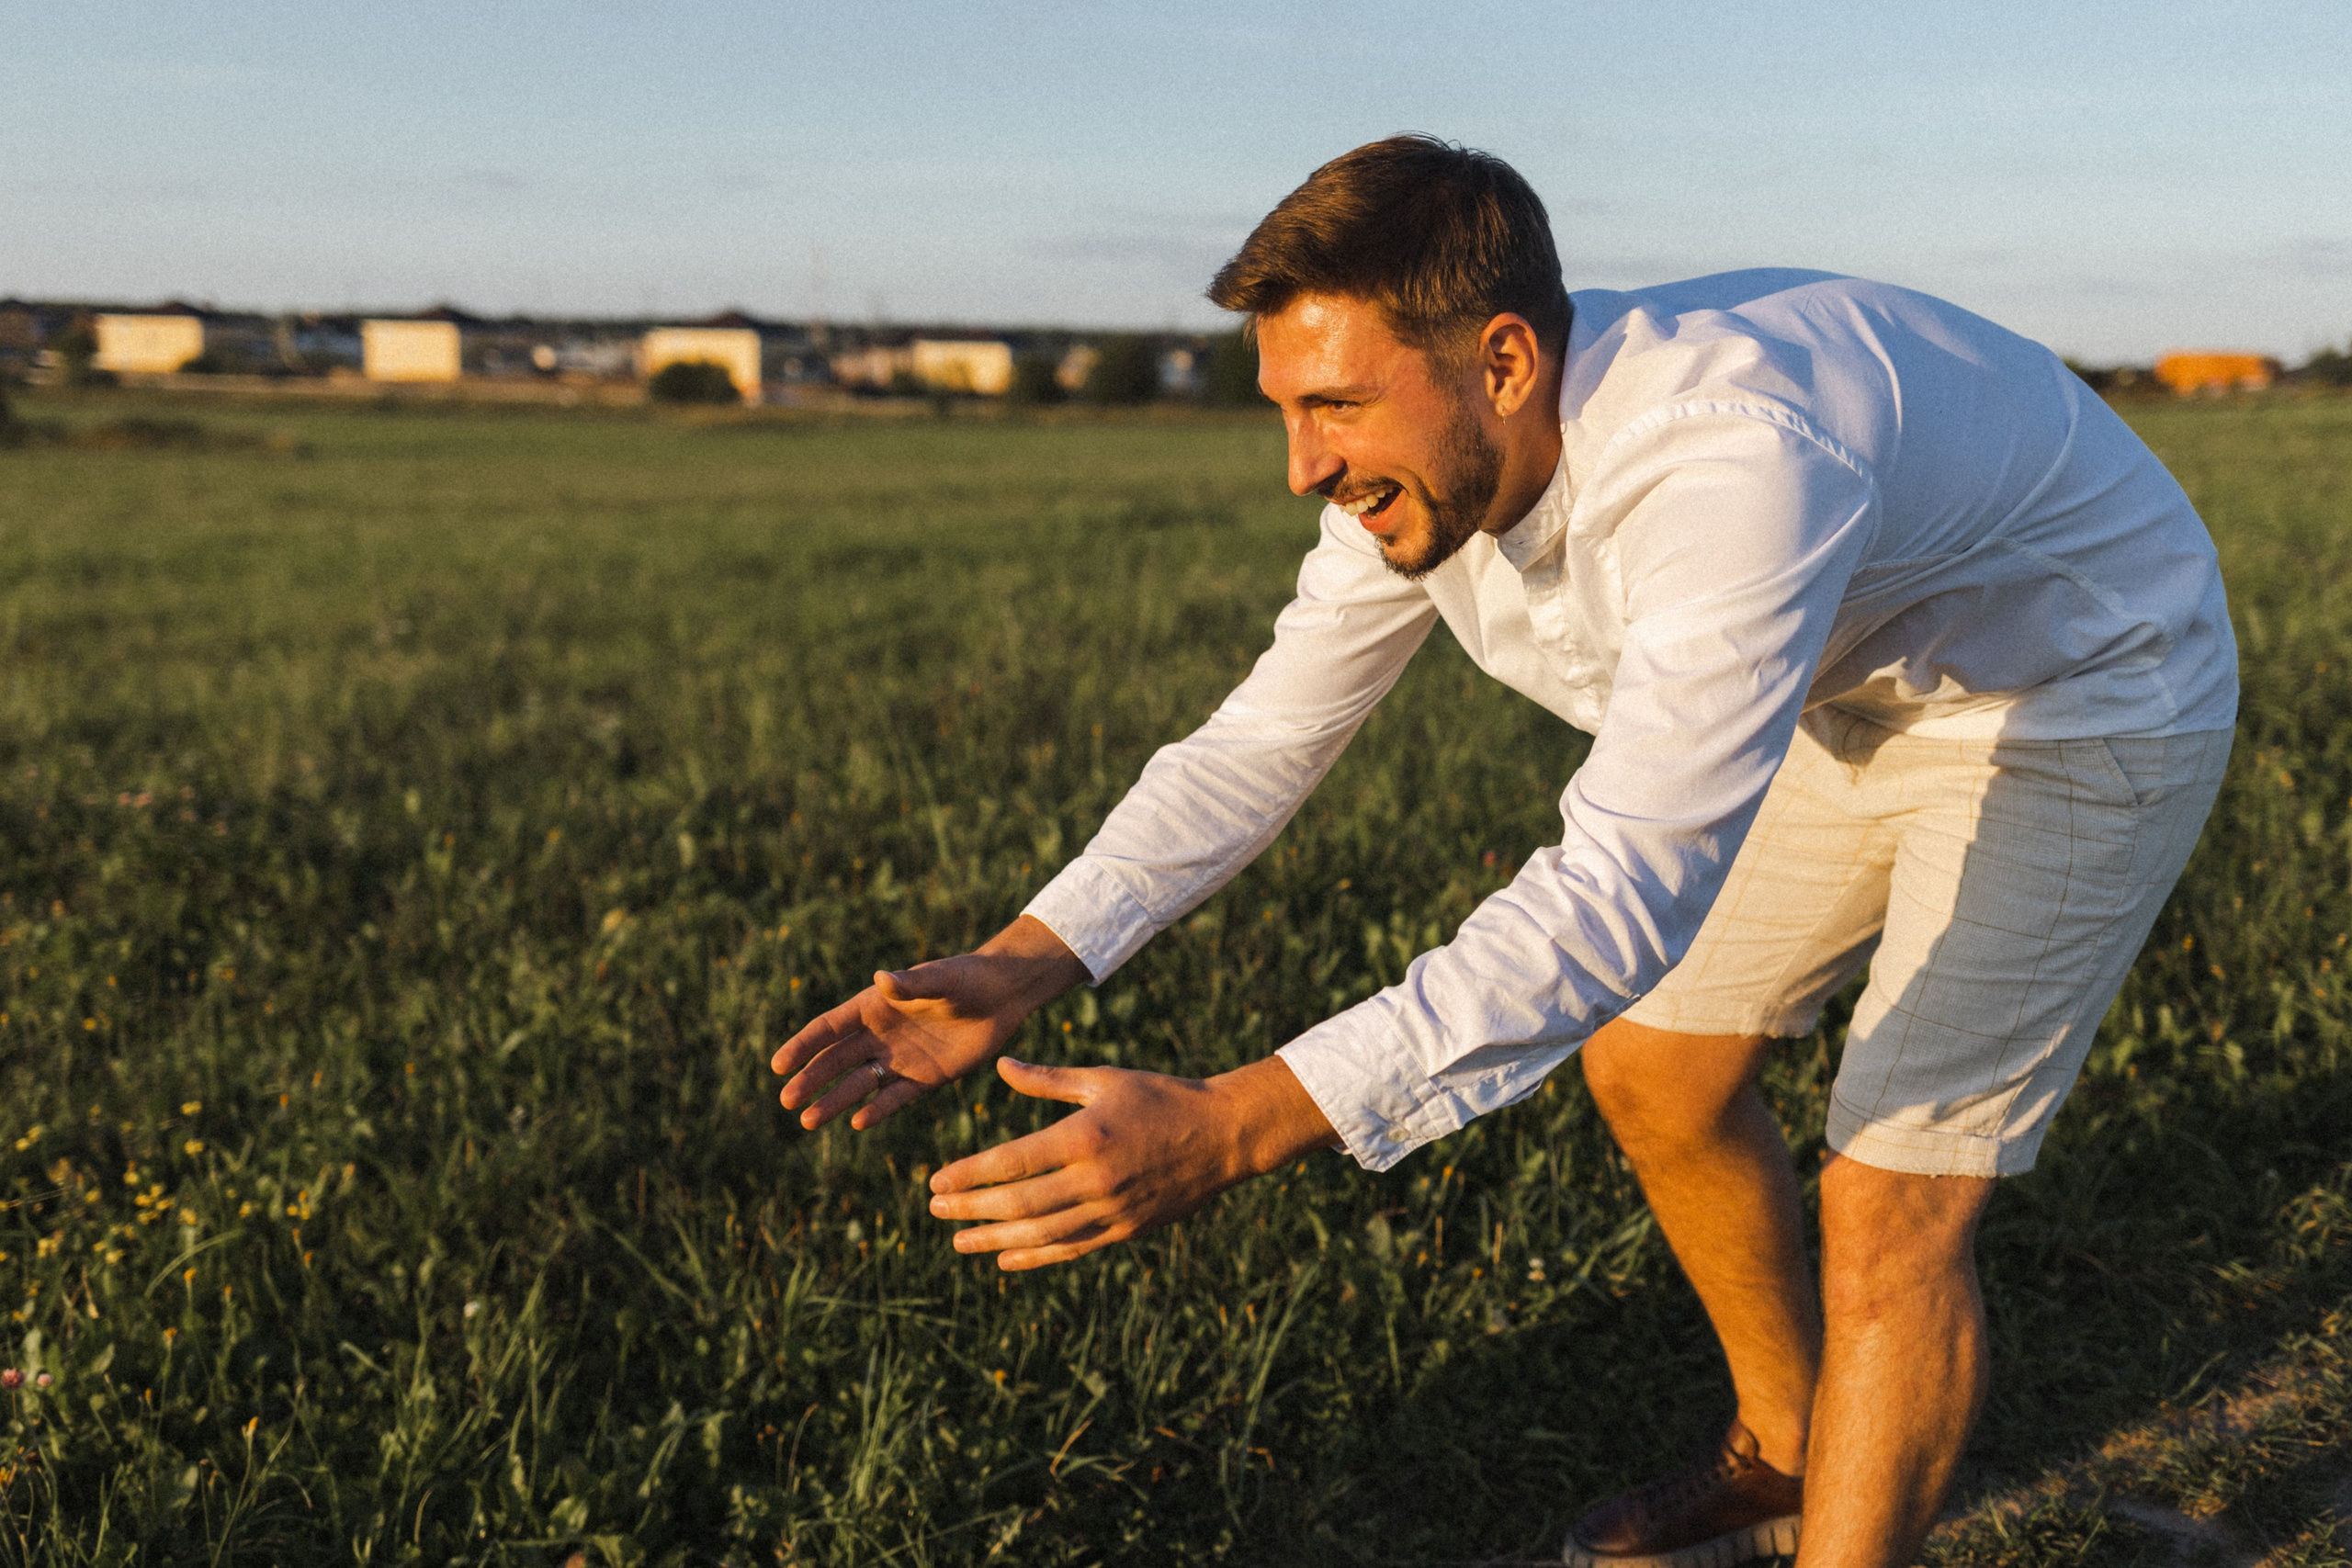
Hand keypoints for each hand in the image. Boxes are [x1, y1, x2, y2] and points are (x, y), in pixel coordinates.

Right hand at [770, 915, 1087, 1131]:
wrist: (1002, 995)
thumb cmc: (967, 978)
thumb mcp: (940, 980)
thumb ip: (911, 985)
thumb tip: (882, 979)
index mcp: (874, 1006)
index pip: (829, 1029)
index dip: (803, 1046)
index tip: (777, 1066)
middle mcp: (880, 1035)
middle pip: (837, 1061)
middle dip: (811, 1079)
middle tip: (786, 1101)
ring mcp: (900, 1058)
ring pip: (859, 1084)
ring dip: (834, 1101)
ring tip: (808, 1122)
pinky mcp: (925, 1078)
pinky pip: (895, 1097)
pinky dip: (877, 1109)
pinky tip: (857, 1122)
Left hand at [926, 1055, 1338, 1269]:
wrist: (1222, 1135)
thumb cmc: (1160, 1097)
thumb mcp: (1103, 1080)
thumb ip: (1048, 1079)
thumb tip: (1001, 1067)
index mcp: (1084, 1136)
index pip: (1011, 1163)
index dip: (968, 1176)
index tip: (935, 1181)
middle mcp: (1095, 1179)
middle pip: (1019, 1205)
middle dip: (971, 1210)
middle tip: (935, 1209)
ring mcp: (1112, 1211)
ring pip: (1041, 1235)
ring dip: (994, 1240)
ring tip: (958, 1241)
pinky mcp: (1126, 1231)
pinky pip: (1072, 1249)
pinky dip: (1036, 1257)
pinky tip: (1004, 1258)